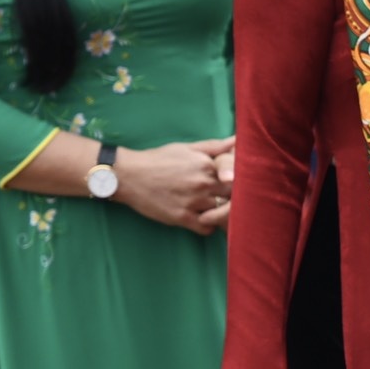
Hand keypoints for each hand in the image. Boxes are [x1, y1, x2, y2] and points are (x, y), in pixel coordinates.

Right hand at [116, 139, 232, 232]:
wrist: (129, 175)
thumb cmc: (159, 159)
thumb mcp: (187, 148)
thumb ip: (215, 147)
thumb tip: (238, 139)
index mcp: (208, 165)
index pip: (239, 177)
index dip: (240, 181)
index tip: (236, 184)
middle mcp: (203, 184)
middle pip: (234, 196)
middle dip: (234, 198)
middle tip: (229, 200)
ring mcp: (193, 202)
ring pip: (222, 214)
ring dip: (222, 213)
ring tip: (217, 210)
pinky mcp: (182, 218)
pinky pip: (207, 229)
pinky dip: (209, 226)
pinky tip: (204, 219)